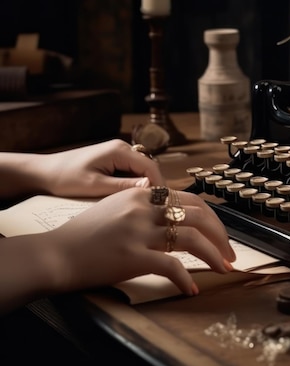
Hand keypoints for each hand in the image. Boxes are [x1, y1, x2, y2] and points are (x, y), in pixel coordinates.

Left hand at [43, 139, 164, 197]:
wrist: (42, 172)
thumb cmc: (64, 178)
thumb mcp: (95, 186)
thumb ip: (124, 186)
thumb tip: (150, 187)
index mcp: (119, 150)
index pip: (151, 167)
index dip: (160, 186)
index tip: (163, 205)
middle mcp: (122, 148)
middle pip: (148, 168)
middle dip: (153, 187)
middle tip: (155, 209)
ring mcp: (117, 153)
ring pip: (141, 171)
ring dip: (143, 187)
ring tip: (143, 206)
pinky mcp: (112, 160)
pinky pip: (130, 172)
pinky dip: (133, 185)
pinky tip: (129, 199)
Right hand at [43, 187, 235, 295]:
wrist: (56, 253)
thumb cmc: (86, 235)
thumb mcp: (118, 209)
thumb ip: (147, 208)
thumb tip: (178, 218)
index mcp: (143, 196)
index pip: (191, 201)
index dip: (213, 220)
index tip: (221, 236)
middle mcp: (143, 208)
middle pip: (199, 215)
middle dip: (221, 236)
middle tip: (230, 254)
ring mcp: (139, 231)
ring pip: (191, 238)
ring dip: (213, 255)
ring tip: (222, 269)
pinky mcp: (132, 255)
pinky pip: (171, 267)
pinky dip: (186, 279)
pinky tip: (191, 289)